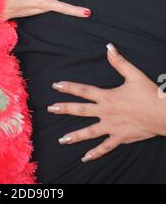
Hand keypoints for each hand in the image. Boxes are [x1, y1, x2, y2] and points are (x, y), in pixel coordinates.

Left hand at [48, 43, 165, 162]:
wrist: (163, 114)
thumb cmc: (149, 94)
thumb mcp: (133, 74)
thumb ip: (119, 62)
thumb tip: (109, 47)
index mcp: (107, 96)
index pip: (84, 90)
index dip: (69, 87)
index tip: (56, 85)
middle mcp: (106, 112)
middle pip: (81, 110)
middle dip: (65, 109)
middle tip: (51, 109)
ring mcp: (112, 126)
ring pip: (89, 132)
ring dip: (74, 136)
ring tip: (61, 139)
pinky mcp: (119, 137)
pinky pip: (105, 147)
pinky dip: (95, 153)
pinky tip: (85, 158)